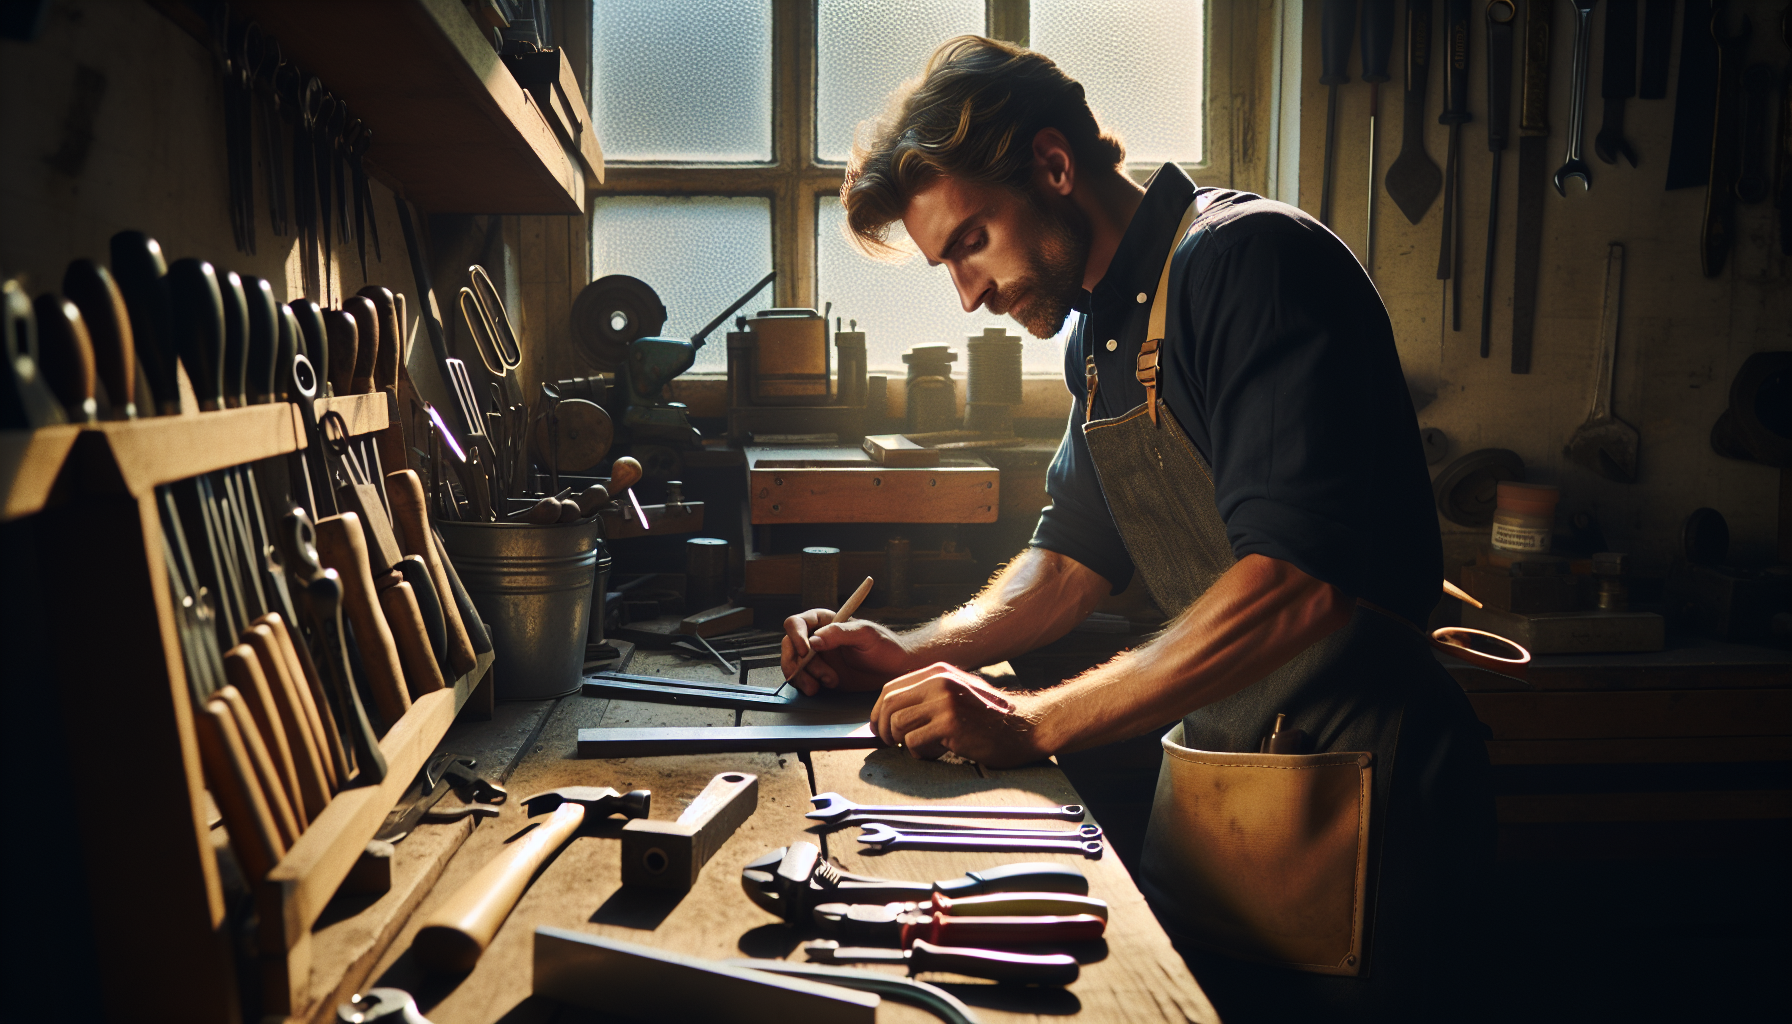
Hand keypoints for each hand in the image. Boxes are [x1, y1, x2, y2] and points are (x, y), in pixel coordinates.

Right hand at [781, 610, 913, 695]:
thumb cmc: (884, 646)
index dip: (796, 636)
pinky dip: (806, 685)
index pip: (797, 623)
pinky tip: (823, 687)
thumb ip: (839, 633)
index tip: (806, 650)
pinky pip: (801, 679)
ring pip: (793, 665)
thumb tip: (814, 640)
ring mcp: (816, 658)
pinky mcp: (819, 676)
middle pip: (789, 646)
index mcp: (824, 621)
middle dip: (796, 662)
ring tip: (828, 683)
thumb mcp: (865, 634)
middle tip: (815, 677)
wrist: (895, 671)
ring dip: (804, 677)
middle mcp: (816, 638)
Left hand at [871, 663, 1045, 767]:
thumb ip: (928, 696)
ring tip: (924, 748)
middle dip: (883, 729)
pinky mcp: (951, 724)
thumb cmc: (991, 717)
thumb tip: (892, 714)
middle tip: (891, 744)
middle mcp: (939, 682)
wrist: (1026, 727)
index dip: (879, 712)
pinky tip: (939, 753)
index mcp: (938, 672)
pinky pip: (914, 742)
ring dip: (904, 743)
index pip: (890, 688)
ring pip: (899, 725)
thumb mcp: (958, 693)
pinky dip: (920, 754)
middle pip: (889, 705)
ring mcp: (945, 702)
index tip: (880, 729)